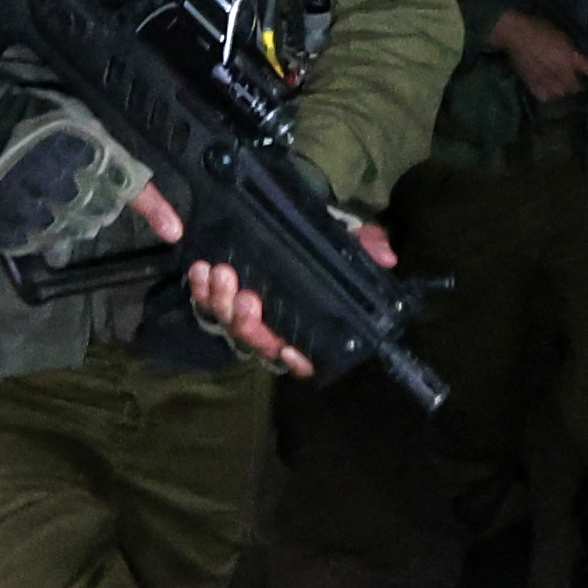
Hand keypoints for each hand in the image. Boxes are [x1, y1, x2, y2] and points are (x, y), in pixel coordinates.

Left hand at [177, 214, 398, 375]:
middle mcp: (272, 328)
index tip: (288, 350)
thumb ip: (364, 247)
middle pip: (256, 343)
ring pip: (226, 323)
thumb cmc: (317, 245)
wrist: (281, 226)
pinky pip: (203, 302)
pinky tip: (200, 270)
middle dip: (247, 323)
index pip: (303, 357)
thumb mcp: (344, 242)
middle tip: (246, 295)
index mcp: (304, 325)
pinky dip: (199, 289)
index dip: (296, 361)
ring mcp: (241, 315)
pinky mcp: (216, 298)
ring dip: (221, 302)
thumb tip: (388, 256)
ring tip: (220, 273)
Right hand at [488, 7, 587, 109]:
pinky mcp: (536, 89)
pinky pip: (550, 96)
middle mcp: (564, 74)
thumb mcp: (564, 37)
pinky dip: (549, 91)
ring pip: (565, 93)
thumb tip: (581, 64)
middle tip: (567, 71)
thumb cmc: (540, 29)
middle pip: (580, 87)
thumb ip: (574, 53)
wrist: (515, 34)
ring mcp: (550, 84)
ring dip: (563, 86)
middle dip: (577, 81)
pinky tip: (542, 79)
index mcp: (572, 57)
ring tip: (552, 73)